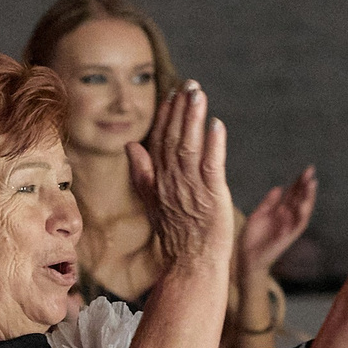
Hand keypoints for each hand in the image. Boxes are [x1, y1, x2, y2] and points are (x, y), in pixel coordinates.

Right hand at [128, 82, 232, 269]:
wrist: (190, 263)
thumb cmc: (175, 233)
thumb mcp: (151, 200)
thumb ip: (141, 171)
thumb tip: (130, 144)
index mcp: (157, 180)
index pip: (159, 141)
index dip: (166, 116)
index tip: (172, 93)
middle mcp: (171, 182)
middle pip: (173, 139)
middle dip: (180, 110)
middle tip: (188, 84)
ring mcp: (191, 189)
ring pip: (189, 147)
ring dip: (194, 119)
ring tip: (198, 94)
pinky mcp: (212, 197)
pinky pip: (211, 167)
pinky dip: (214, 145)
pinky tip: (216, 124)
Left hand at [240, 166, 317, 273]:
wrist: (246, 258)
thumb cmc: (252, 237)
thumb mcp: (258, 215)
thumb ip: (268, 203)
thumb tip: (279, 188)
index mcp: (281, 212)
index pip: (294, 194)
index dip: (300, 182)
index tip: (307, 170)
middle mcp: (287, 219)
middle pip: (300, 200)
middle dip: (306, 187)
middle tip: (311, 173)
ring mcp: (287, 229)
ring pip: (302, 213)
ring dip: (307, 200)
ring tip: (310, 186)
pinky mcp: (284, 239)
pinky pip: (292, 228)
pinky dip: (295, 218)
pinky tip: (297, 207)